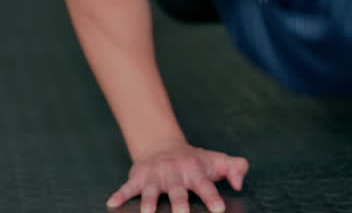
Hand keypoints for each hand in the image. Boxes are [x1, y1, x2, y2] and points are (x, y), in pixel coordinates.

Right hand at [107, 142, 248, 212]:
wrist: (164, 146)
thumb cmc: (196, 160)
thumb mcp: (217, 161)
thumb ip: (236, 168)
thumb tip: (239, 183)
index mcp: (195, 171)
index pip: (205, 186)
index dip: (212, 197)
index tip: (218, 209)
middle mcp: (174, 173)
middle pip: (177, 191)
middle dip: (179, 204)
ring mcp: (155, 176)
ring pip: (150, 191)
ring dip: (148, 202)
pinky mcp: (138, 177)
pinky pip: (127, 187)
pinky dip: (119, 195)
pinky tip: (112, 204)